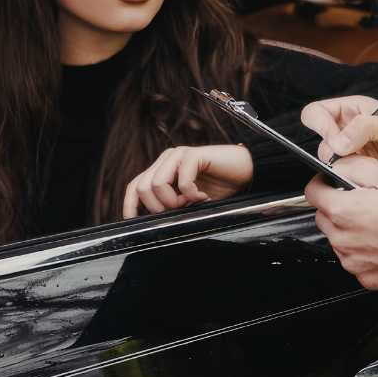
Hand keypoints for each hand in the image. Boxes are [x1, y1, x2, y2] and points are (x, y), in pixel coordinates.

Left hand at [123, 144, 252, 218]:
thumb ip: (172, 205)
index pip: (135, 186)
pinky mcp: (194, 154)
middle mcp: (166, 159)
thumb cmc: (220, 187)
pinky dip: (191, 194)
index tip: (134, 222)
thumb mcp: (190, 201)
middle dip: (157, 207)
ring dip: (173, 201)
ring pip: (156, 184)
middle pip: (141, 187)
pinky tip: (204, 196)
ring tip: (191, 203)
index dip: (130, 205)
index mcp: (162, 169)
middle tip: (178, 211)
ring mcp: (179, 155)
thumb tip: (154, 222)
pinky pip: (182, 180)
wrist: (247, 171)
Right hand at [301, 95, 377, 173]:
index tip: (334, 140)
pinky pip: (342, 176)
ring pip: (329, 161)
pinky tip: (368, 176)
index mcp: (353, 110)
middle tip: (349, 158)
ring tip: (366, 167)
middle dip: (331, 152)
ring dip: (342, 167)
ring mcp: (353, 152)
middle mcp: (348, 130)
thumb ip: (365, 128)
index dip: (320, 125)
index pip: (318, 112)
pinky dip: (350, 178)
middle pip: (321, 140)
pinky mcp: (359, 171)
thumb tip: (338, 142)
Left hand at [304, 156, 377, 289]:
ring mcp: (353, 260)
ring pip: (338, 241)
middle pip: (323, 218)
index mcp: (342, 210)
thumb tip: (338, 169)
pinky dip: (362, 252)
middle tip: (359, 201)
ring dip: (348, 231)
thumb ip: (354, 169)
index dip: (320, 184)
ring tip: (375, 223)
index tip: (328, 182)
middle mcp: (342, 237)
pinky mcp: (365, 276)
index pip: (312, 193)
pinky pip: (355, 261)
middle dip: (335, 208)